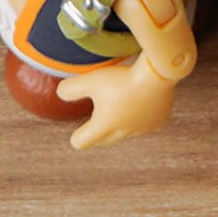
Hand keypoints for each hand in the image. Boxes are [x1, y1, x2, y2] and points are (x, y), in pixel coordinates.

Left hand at [57, 57, 177, 148]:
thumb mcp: (91, 80)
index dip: (77, 139)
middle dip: (97, 136)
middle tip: (92, 130)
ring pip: (126, 132)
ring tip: (117, 113)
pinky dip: (140, 118)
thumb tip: (59, 94)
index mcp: (105, 125)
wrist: (156, 75)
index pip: (84, 141)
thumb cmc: (121, 79)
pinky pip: (145, 124)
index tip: (75, 138)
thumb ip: (71, 88)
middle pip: (105, 140)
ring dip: (119, 125)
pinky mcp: (158, 122)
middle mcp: (123, 132)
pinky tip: (140, 107)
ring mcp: (143, 129)